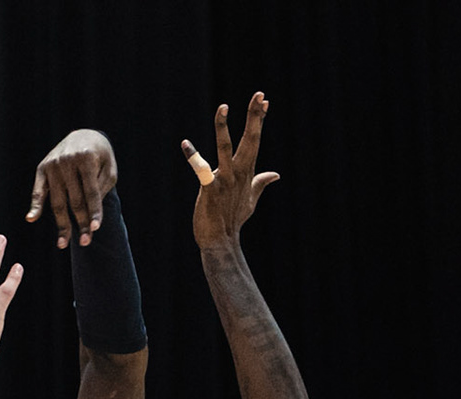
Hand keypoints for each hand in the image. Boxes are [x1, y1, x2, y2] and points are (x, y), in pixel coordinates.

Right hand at [27, 129, 116, 248]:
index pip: (91, 191)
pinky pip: (38, 191)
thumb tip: (89, 213)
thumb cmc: (100, 156)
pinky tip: (31, 218)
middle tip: (85, 242)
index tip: (95, 228)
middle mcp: (67, 160)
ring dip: (61, 224)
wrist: (83, 136)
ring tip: (63, 244)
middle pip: (74, 200)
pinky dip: (35, 205)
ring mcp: (52, 164)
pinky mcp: (42, 169)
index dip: (94, 211)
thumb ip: (101, 188)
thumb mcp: (109, 168)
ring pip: (58, 201)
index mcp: (86, 157)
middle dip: (80, 223)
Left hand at [184, 92, 279, 248]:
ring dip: (223, 128)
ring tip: (223, 107)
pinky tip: (185, 144)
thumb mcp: (251, 200)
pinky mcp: (210, 189)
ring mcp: (225, 180)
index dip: (259, 120)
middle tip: (259, 96)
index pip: (255, 140)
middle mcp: (238, 173)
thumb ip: (260, 183)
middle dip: (254, 117)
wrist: (221, 241)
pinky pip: (202, 170)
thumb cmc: (233, 219)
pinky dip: (194, 157)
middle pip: (249, 140)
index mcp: (247, 172)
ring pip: (225, 148)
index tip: (265, 101)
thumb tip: (275, 175)